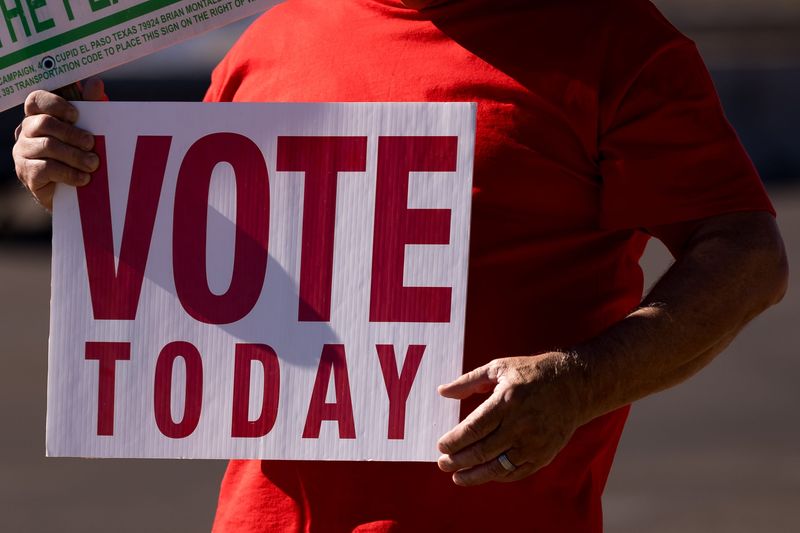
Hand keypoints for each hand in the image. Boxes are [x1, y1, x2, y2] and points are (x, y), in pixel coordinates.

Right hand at [13, 78, 107, 209]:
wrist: (73, 191)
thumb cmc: (80, 153)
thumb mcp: (89, 128)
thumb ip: (91, 106)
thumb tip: (96, 82)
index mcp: (39, 116)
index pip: (35, 100)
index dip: (55, 104)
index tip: (75, 115)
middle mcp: (26, 131)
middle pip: (43, 123)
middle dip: (72, 133)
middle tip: (91, 144)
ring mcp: (23, 152)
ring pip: (47, 146)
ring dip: (74, 156)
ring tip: (93, 164)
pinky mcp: (27, 173)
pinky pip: (46, 169)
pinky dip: (68, 173)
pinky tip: (83, 179)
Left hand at [436, 352, 588, 485]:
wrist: (574, 385)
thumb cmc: (531, 373)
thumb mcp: (499, 368)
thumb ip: (469, 381)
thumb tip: (442, 391)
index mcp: (507, 402)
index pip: (473, 429)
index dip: (454, 441)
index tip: (441, 445)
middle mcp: (520, 425)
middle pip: (482, 451)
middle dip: (458, 460)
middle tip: (443, 463)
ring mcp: (533, 443)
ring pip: (498, 467)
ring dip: (474, 475)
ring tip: (457, 477)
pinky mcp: (544, 454)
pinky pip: (516, 472)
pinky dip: (497, 476)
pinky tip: (483, 475)